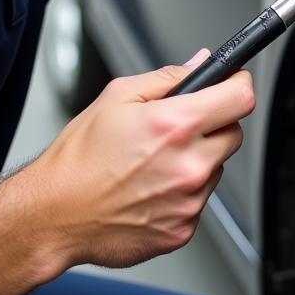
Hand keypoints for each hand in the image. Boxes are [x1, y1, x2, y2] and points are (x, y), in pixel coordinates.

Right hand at [24, 52, 253, 268]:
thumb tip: (201, 64)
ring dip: (198, 159)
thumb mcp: (118, 96)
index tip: (232, 83)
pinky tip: (151, 188)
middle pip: (234, 132)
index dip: (238, 85)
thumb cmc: (78, 160)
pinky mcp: (183, 230)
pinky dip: (184, 191)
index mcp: (175, 125)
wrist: (53, 215)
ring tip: (155, 162)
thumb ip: (169, 77)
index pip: (241, 97)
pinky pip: (200, 199)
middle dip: (214, 124)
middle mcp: (189, 164)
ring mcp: (188, 200)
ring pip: (217, 167)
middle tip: (179, 128)